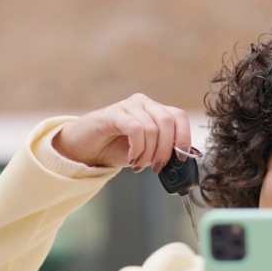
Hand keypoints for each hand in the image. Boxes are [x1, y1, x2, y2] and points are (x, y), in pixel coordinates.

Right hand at [53, 94, 192, 172]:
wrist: (86, 149)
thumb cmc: (116, 149)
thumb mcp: (146, 152)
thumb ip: (163, 151)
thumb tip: (182, 159)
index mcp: (155, 111)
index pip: (179, 117)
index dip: (185, 137)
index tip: (182, 158)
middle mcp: (144, 103)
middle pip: (167, 122)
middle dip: (166, 150)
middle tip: (157, 167)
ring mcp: (129, 106)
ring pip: (152, 128)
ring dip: (148, 153)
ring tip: (139, 165)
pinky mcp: (114, 113)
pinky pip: (135, 129)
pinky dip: (137, 148)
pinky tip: (131, 158)